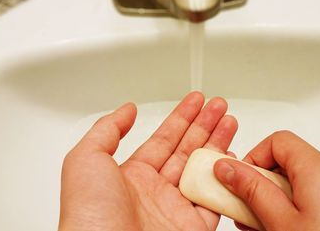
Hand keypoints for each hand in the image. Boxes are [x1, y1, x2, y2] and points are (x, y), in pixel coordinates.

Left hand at [59, 92, 237, 230]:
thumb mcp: (85, 160)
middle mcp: (156, 192)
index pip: (163, 139)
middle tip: (219, 106)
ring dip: (219, 144)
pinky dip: (228, 183)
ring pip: (204, 171)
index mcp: (132, 176)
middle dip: (205, 125)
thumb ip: (107, 130)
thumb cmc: (89, 215)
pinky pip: (216, 202)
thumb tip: (127, 110)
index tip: (196, 101)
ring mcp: (176, 210)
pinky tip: (234, 161)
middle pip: (188, 150)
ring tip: (231, 121)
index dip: (181, 117)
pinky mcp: (193, 228)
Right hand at [214, 131, 319, 230]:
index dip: (254, 158)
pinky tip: (295, 230)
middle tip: (250, 211)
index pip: (278, 141)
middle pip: (292, 164)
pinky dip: (305, 209)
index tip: (240, 181)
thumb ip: (253, 191)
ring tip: (269, 226)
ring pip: (308, 184)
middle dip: (265, 186)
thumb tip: (231, 170)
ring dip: (283, 201)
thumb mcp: (281, 224)